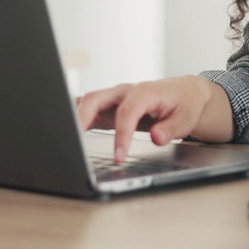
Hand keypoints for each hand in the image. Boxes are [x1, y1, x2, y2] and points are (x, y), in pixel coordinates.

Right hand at [76, 75, 231, 162]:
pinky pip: (89, 108)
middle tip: (74, 142)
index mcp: (145, 92)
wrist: (185, 92)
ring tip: (61, 137)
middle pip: (96, 99)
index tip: (119, 157)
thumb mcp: (186, 118)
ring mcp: (115, 97)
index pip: (127, 112)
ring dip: (74, 117)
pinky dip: (76, 117)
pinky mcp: (110, 107)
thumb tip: (156, 137)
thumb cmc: (185, 104)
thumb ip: (171, 129)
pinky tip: (66, 130)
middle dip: (82, 118)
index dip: (121, 135)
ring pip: (88, 101)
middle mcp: (126, 91)